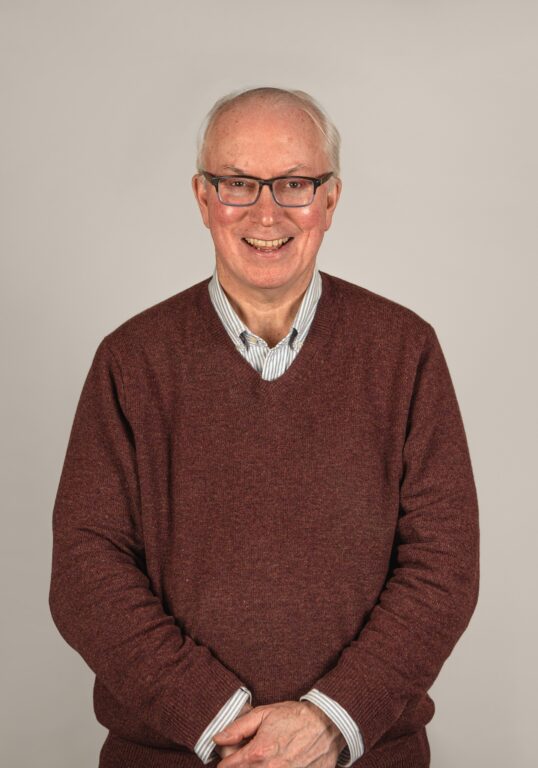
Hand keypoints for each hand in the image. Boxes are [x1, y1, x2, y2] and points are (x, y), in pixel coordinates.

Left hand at [212, 700, 345, 767]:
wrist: (328, 725)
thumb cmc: (295, 717)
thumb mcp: (264, 714)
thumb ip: (238, 728)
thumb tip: (218, 739)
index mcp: (257, 753)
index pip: (226, 766)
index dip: (227, 757)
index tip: (233, 751)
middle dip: (239, 765)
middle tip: (249, 754)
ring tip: (263, 758)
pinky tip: (279, 761)